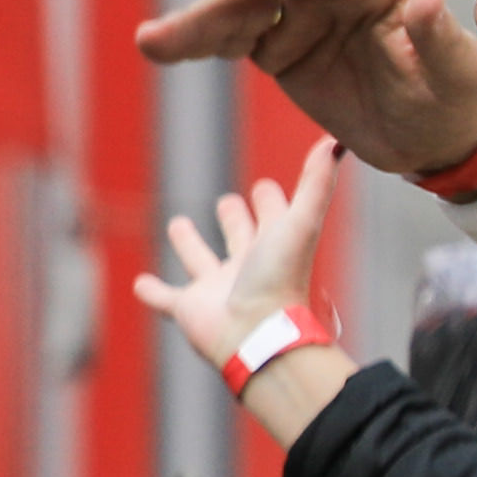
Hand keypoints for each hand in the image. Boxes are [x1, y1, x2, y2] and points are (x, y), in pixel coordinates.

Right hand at [132, 142, 353, 437]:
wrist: (257, 336)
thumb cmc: (282, 279)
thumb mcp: (300, 221)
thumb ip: (317, 182)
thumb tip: (336, 140)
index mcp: (275, 246)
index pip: (274, 215)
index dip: (271, 200)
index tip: (266, 187)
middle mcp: (247, 266)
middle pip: (240, 237)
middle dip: (234, 219)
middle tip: (228, 202)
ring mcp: (217, 288)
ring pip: (202, 262)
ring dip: (190, 245)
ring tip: (178, 224)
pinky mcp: (189, 309)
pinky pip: (167, 299)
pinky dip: (152, 292)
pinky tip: (140, 284)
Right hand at [136, 0, 476, 178]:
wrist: (441, 139)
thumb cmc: (456, 100)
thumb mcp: (452, 75)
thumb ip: (436, 37)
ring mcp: (303, 12)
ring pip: (239, 3)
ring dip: (194, 19)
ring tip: (151, 41)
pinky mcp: (283, 45)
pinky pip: (233, 37)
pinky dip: (199, 43)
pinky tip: (161, 48)